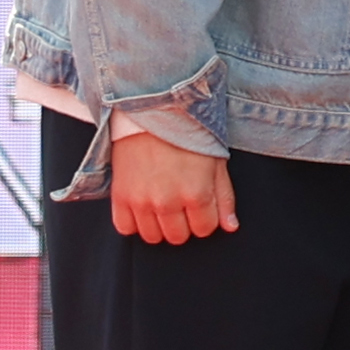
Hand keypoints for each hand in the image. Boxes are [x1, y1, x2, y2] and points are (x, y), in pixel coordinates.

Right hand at [107, 128, 237, 244]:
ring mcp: (141, 201)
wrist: (150, 112)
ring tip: (162, 204)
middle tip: (182, 203)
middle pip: (178, 237)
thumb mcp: (216, 161)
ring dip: (160, 225)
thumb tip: (230, 227)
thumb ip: (224, 197)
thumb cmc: (187, 133)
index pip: (205, 229)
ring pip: (152, 237)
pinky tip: (142, 206)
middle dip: (184, 224)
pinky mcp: (119, 196)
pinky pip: (125, 228)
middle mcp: (167, 202)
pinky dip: (134, 222)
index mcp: (196, 193)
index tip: (201, 204)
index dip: (206, 218)